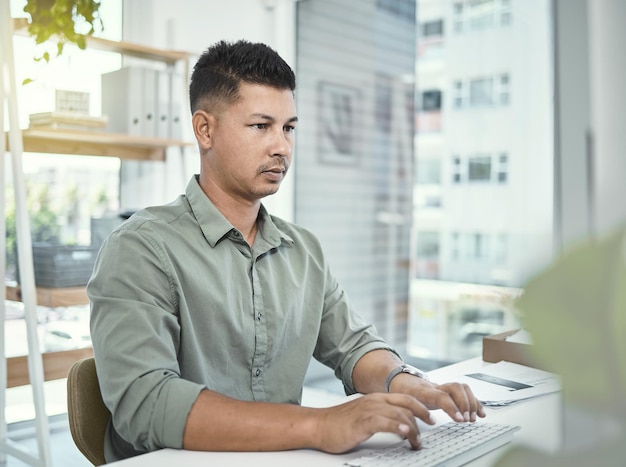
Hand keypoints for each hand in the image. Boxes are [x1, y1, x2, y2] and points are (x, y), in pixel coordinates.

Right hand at [312, 392, 433, 452]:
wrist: (318, 425)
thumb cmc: (339, 424)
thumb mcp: (364, 415)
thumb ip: (381, 417)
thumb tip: (398, 426)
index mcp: (376, 398)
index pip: (405, 398)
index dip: (421, 407)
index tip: (430, 417)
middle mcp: (375, 401)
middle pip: (406, 404)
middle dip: (422, 415)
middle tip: (431, 426)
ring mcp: (368, 410)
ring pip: (399, 414)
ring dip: (412, 429)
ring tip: (417, 441)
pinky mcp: (362, 422)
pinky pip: (383, 422)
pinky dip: (396, 427)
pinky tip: (404, 433)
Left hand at [390, 374, 485, 423]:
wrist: (403, 380)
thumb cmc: (403, 393)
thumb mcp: (402, 403)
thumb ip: (408, 413)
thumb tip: (410, 430)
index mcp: (423, 391)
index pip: (441, 395)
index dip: (452, 407)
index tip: (460, 419)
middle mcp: (436, 387)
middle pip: (455, 387)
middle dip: (465, 404)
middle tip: (467, 419)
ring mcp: (443, 387)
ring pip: (461, 387)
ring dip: (472, 402)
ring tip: (473, 418)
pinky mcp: (449, 391)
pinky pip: (465, 392)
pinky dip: (475, 402)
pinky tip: (480, 413)